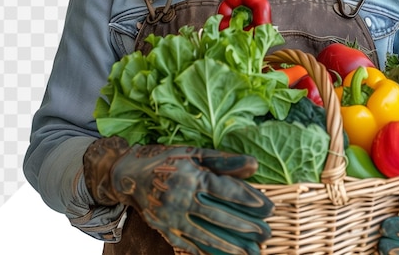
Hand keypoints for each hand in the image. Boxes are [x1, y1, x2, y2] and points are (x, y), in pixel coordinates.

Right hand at [83, 137, 273, 254]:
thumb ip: (225, 160)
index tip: (268, 207)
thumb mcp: (195, 153)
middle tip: (266, 234)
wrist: (130, 176)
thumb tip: (254, 164)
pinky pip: (192, 245)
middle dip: (245, 227)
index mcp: (192, 177)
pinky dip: (209, 252)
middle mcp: (183, 200)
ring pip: (207, 235)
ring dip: (231, 246)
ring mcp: (174, 219)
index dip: (248, 199)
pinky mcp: (168, 232)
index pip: (226, 190)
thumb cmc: (168, 160)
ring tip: (251, 253)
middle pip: (219, 216)